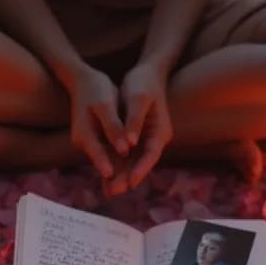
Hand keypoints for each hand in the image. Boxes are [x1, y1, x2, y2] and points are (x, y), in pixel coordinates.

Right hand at [65, 67, 126, 178]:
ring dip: (115, 173)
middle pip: (102, 162)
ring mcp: (90, 141)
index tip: (114, 180)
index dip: (107, 167)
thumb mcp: (105, 105)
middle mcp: (84, 142)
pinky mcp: (97, 138)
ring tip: (125, 189)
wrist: (84, 79)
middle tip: (120, 192)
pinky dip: (116, 163)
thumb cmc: (95, 89)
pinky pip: (108, 153)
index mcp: (84, 134)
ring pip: (106, 160)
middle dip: (112, 177)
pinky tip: (125, 174)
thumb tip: (123, 149)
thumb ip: (113, 127)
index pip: (98, 154)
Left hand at [119, 64, 172, 190]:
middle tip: (114, 192)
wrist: (146, 72)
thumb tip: (130, 144)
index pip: (151, 155)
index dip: (140, 170)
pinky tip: (105, 176)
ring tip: (108, 191)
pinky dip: (117, 164)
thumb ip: (134, 121)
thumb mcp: (137, 98)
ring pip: (133, 161)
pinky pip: (127, 155)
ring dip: (121, 175)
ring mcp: (146, 138)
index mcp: (160, 131)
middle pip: (141, 163)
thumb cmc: (143, 83)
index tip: (129, 183)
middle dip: (128, 178)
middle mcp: (155, 138)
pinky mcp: (136, 137)